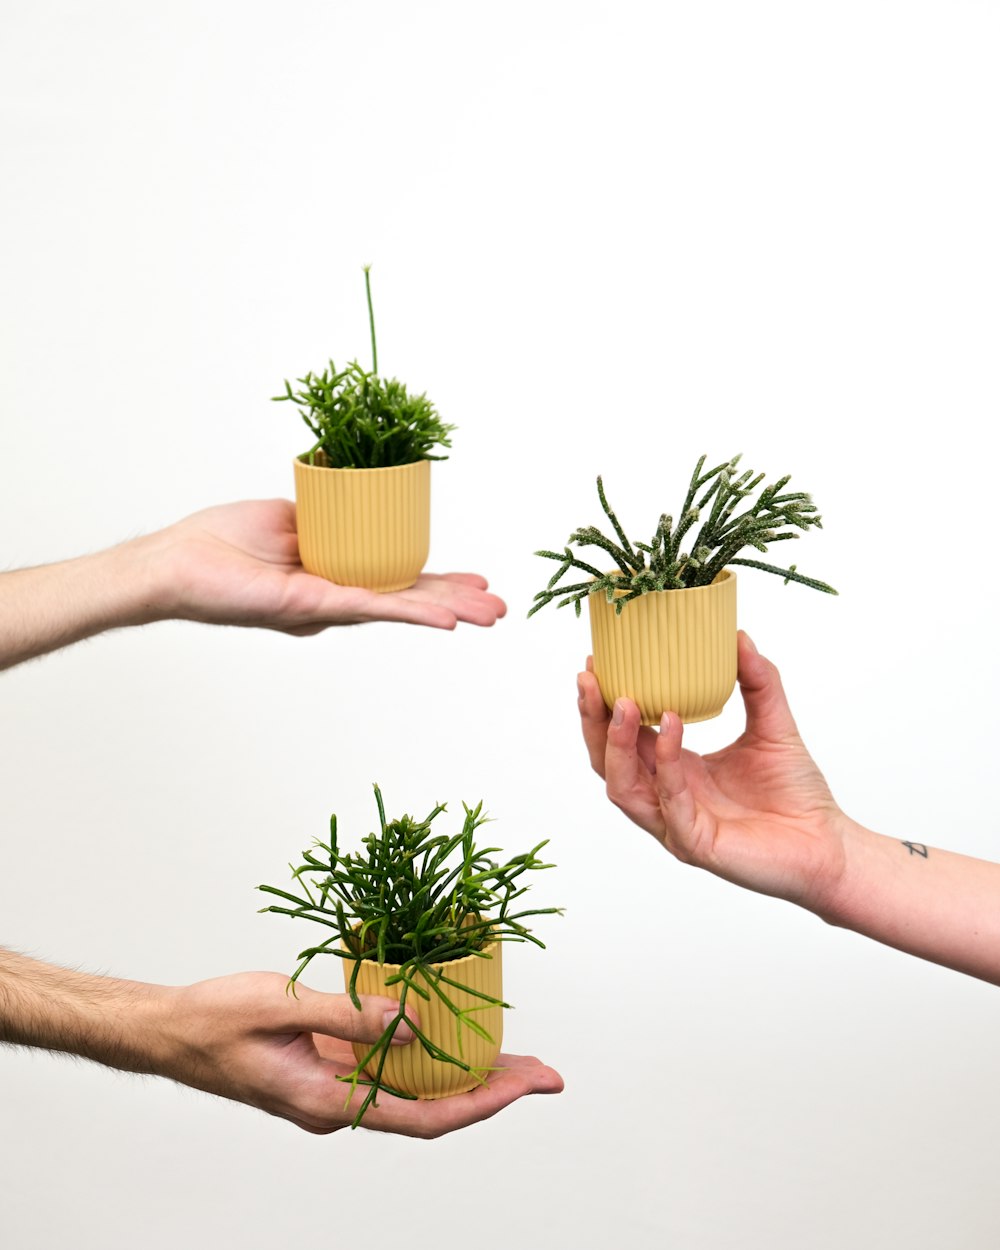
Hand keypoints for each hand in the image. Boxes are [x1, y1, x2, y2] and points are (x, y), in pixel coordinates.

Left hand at [142, 500, 506, 631]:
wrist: (176, 561)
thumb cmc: (221, 541)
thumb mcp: (289, 518)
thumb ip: (327, 517)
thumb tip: (355, 498)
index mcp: (335, 578)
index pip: (398, 580)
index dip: (439, 582)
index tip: (476, 581)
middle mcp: (336, 599)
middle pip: (408, 599)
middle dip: (458, 604)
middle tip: (501, 608)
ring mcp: (327, 607)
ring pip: (399, 607)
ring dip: (447, 611)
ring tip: (488, 615)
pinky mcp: (311, 607)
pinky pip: (370, 607)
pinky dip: (411, 612)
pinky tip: (445, 619)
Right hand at [164, 972, 562, 1136]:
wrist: (171, 1030)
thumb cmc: (215, 1019)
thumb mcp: (283, 1006)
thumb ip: (350, 1018)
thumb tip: (417, 1027)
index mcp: (327, 1104)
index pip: (423, 1117)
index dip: (480, 1103)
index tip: (525, 1086)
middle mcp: (338, 1105)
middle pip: (430, 1107)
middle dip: (490, 1090)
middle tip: (544, 1072)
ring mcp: (334, 1089)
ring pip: (413, 1088)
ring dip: (463, 1073)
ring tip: (513, 1055)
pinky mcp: (328, 1068)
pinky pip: (388, 1067)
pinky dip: (426, 1053)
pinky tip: (448, 1031)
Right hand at [577, 631, 849, 910]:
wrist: (830, 846)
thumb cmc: (798, 794)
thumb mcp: (774, 724)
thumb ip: (758, 682)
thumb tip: (739, 636)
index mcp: (674, 770)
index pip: (624, 736)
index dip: (603, 703)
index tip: (596, 662)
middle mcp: (666, 797)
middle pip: (608, 761)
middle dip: (593, 720)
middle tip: (592, 678)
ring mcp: (676, 823)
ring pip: (624, 786)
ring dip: (617, 743)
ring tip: (625, 702)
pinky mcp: (696, 844)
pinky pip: (670, 804)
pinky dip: (666, 764)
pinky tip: (672, 728)